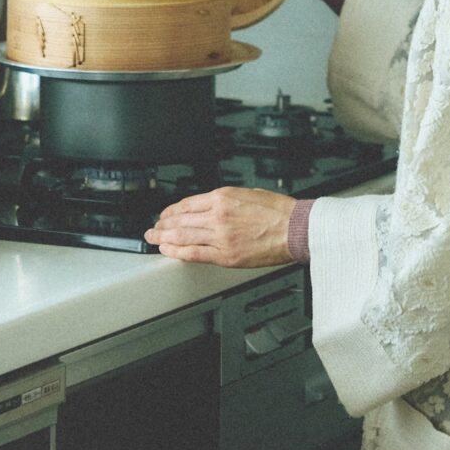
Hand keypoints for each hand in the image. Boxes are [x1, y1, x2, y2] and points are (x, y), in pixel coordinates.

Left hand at [146, 185, 295, 266]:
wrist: (296, 228)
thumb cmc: (279, 212)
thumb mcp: (248, 194)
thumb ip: (226, 201)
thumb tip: (210, 207)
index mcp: (223, 197)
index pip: (187, 204)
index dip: (171, 211)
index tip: (165, 215)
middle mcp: (218, 215)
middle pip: (180, 220)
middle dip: (162, 225)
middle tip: (153, 228)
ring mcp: (220, 236)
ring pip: (183, 236)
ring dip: (164, 238)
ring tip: (154, 239)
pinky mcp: (226, 255)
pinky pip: (194, 254)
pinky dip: (177, 252)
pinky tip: (168, 251)